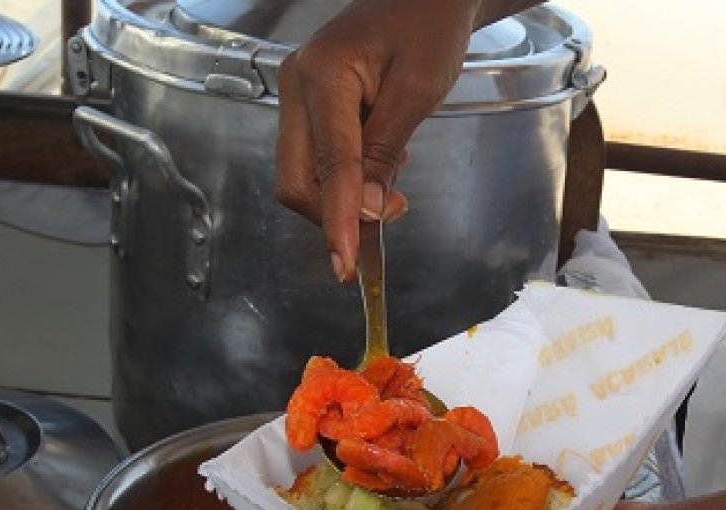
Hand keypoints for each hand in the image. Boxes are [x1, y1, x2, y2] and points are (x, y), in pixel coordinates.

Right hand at [275, 0, 478, 281]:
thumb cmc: (427, 28)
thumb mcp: (417, 93)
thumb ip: (386, 155)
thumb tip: (367, 213)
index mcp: (323, 75)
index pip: (330, 167)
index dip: (338, 221)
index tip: (345, 265)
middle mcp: (297, 86)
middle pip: (297, 181)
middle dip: (338, 215)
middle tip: (392, 213)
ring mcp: (298, 97)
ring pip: (304, 177)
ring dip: (346, 198)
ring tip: (395, 175)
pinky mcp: (308, 108)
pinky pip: (317, 161)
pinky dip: (347, 179)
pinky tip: (381, 161)